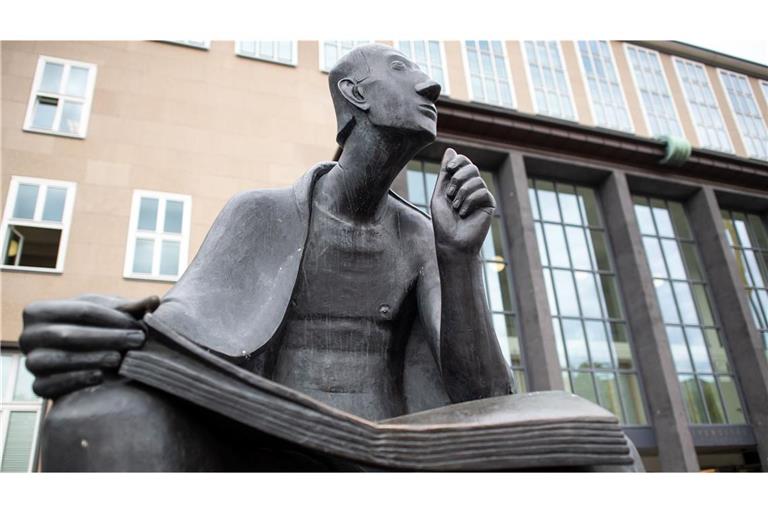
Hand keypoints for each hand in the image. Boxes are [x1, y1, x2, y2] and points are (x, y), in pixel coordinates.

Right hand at [19, 295, 159, 398]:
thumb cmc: (92, 328)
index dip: (113, 317)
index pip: (81, 310)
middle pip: (70, 334)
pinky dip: (78, 380)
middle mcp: (28, 336)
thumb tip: (154, 300)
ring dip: (95, 358)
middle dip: (108, 337)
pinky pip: (54, 386)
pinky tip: (101, 376)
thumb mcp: (107, 314)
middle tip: (138, 340)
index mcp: (39, 311)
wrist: (77, 359)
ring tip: (122, 358)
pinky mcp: (37, 387)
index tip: (139, 324)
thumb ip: (130, 308)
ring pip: (61, 359)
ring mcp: (30, 362)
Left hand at [430, 148, 494, 255]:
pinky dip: (470, 201)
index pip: (464, 162)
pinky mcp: (489, 204)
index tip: (449, 169)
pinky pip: (482, 192)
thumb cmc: (443, 221)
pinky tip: (464, 213)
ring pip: (477, 179)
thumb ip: (445, 174)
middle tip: (450, 192)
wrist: (452, 242)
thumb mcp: (440, 194)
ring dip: (462, 193)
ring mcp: (481, 195)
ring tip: (456, 207)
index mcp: (459, 183)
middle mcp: (471, 187)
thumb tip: (450, 150)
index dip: (458, 161)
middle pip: (472, 167)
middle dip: (458, 177)